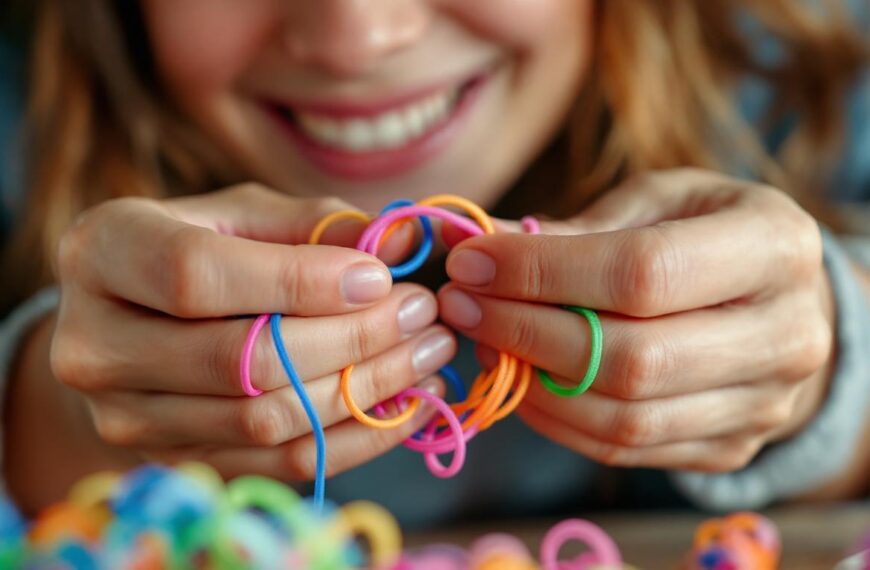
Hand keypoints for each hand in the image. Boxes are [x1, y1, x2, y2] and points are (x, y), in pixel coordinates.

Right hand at [8, 184, 453, 510]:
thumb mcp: (246, 215)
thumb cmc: (199, 249)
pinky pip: (277, 464)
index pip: (196, 275)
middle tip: (423, 314)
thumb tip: (406, 238)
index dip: (298, 281)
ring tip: (426, 354)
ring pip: (265, 420)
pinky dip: (355, 437)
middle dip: (352, 338)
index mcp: (106, 253)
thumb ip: (319, 224)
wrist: (139, 322)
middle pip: (240, 361)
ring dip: (365, 389)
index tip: (380, 277)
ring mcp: (126, 417)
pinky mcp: (173, 462)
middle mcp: (95, 344)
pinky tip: (405, 402)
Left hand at [438, 169, 834, 471]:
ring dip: (532, 383)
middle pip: (631, 357)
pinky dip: (556, 420)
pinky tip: (519, 381)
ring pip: (623, 418)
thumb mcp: (657, 203)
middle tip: (463, 305)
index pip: (642, 273)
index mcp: (773, 247)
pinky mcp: (730, 448)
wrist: (783, 305)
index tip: (471, 262)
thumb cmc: (709, 234)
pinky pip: (623, 451)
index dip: (542, 272)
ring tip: (485, 340)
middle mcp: (784, 336)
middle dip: (526, 331)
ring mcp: (763, 405)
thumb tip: (474, 242)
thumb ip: (577, 227)